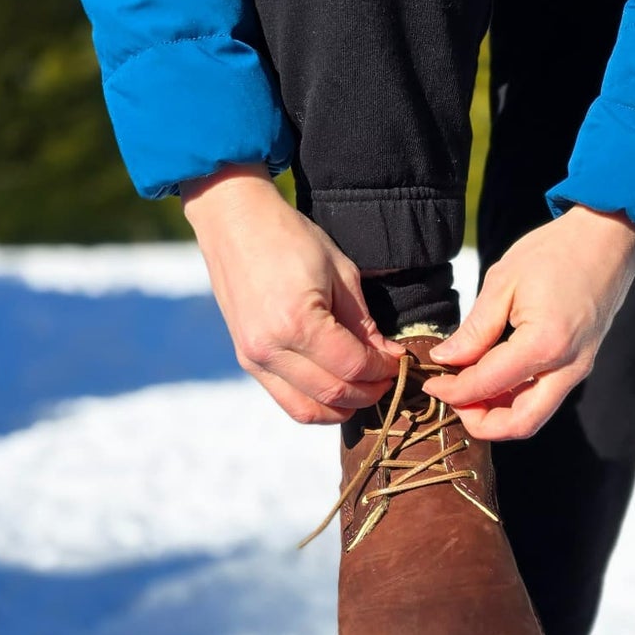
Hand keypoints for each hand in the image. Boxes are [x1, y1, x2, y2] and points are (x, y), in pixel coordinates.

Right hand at [184, 165, 404, 423]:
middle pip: (333, 394)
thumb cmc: (290, 238)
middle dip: (369, 392)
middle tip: (388, 378)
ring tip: (364, 388)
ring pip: (307, 410)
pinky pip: (286, 399)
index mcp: (297, 322)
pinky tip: (336, 387)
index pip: (352, 367)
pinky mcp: (247, 360)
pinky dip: (316, 402)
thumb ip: (364, 324)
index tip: (399, 362)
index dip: (384, 370)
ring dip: (343, 407)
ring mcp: (254, 359)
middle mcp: (271, 349)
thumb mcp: (340, 273)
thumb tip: (388, 358)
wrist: (234, 224)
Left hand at [425, 205, 634, 439]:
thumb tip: (446, 360)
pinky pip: (545, 398)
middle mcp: (567, 366)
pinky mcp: (580, 365)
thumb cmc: (558, 250)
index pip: (487, 384)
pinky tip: (493, 380)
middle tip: (453, 400)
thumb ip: (474, 329)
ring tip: (469, 390)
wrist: (610, 238)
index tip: (430, 383)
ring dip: (498, 414)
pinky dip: (515, 400)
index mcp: (544, 343)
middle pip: (519, 424)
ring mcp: (579, 369)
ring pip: (534, 416)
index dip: (452, 391)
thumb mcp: (503, 281)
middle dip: (480, 422)